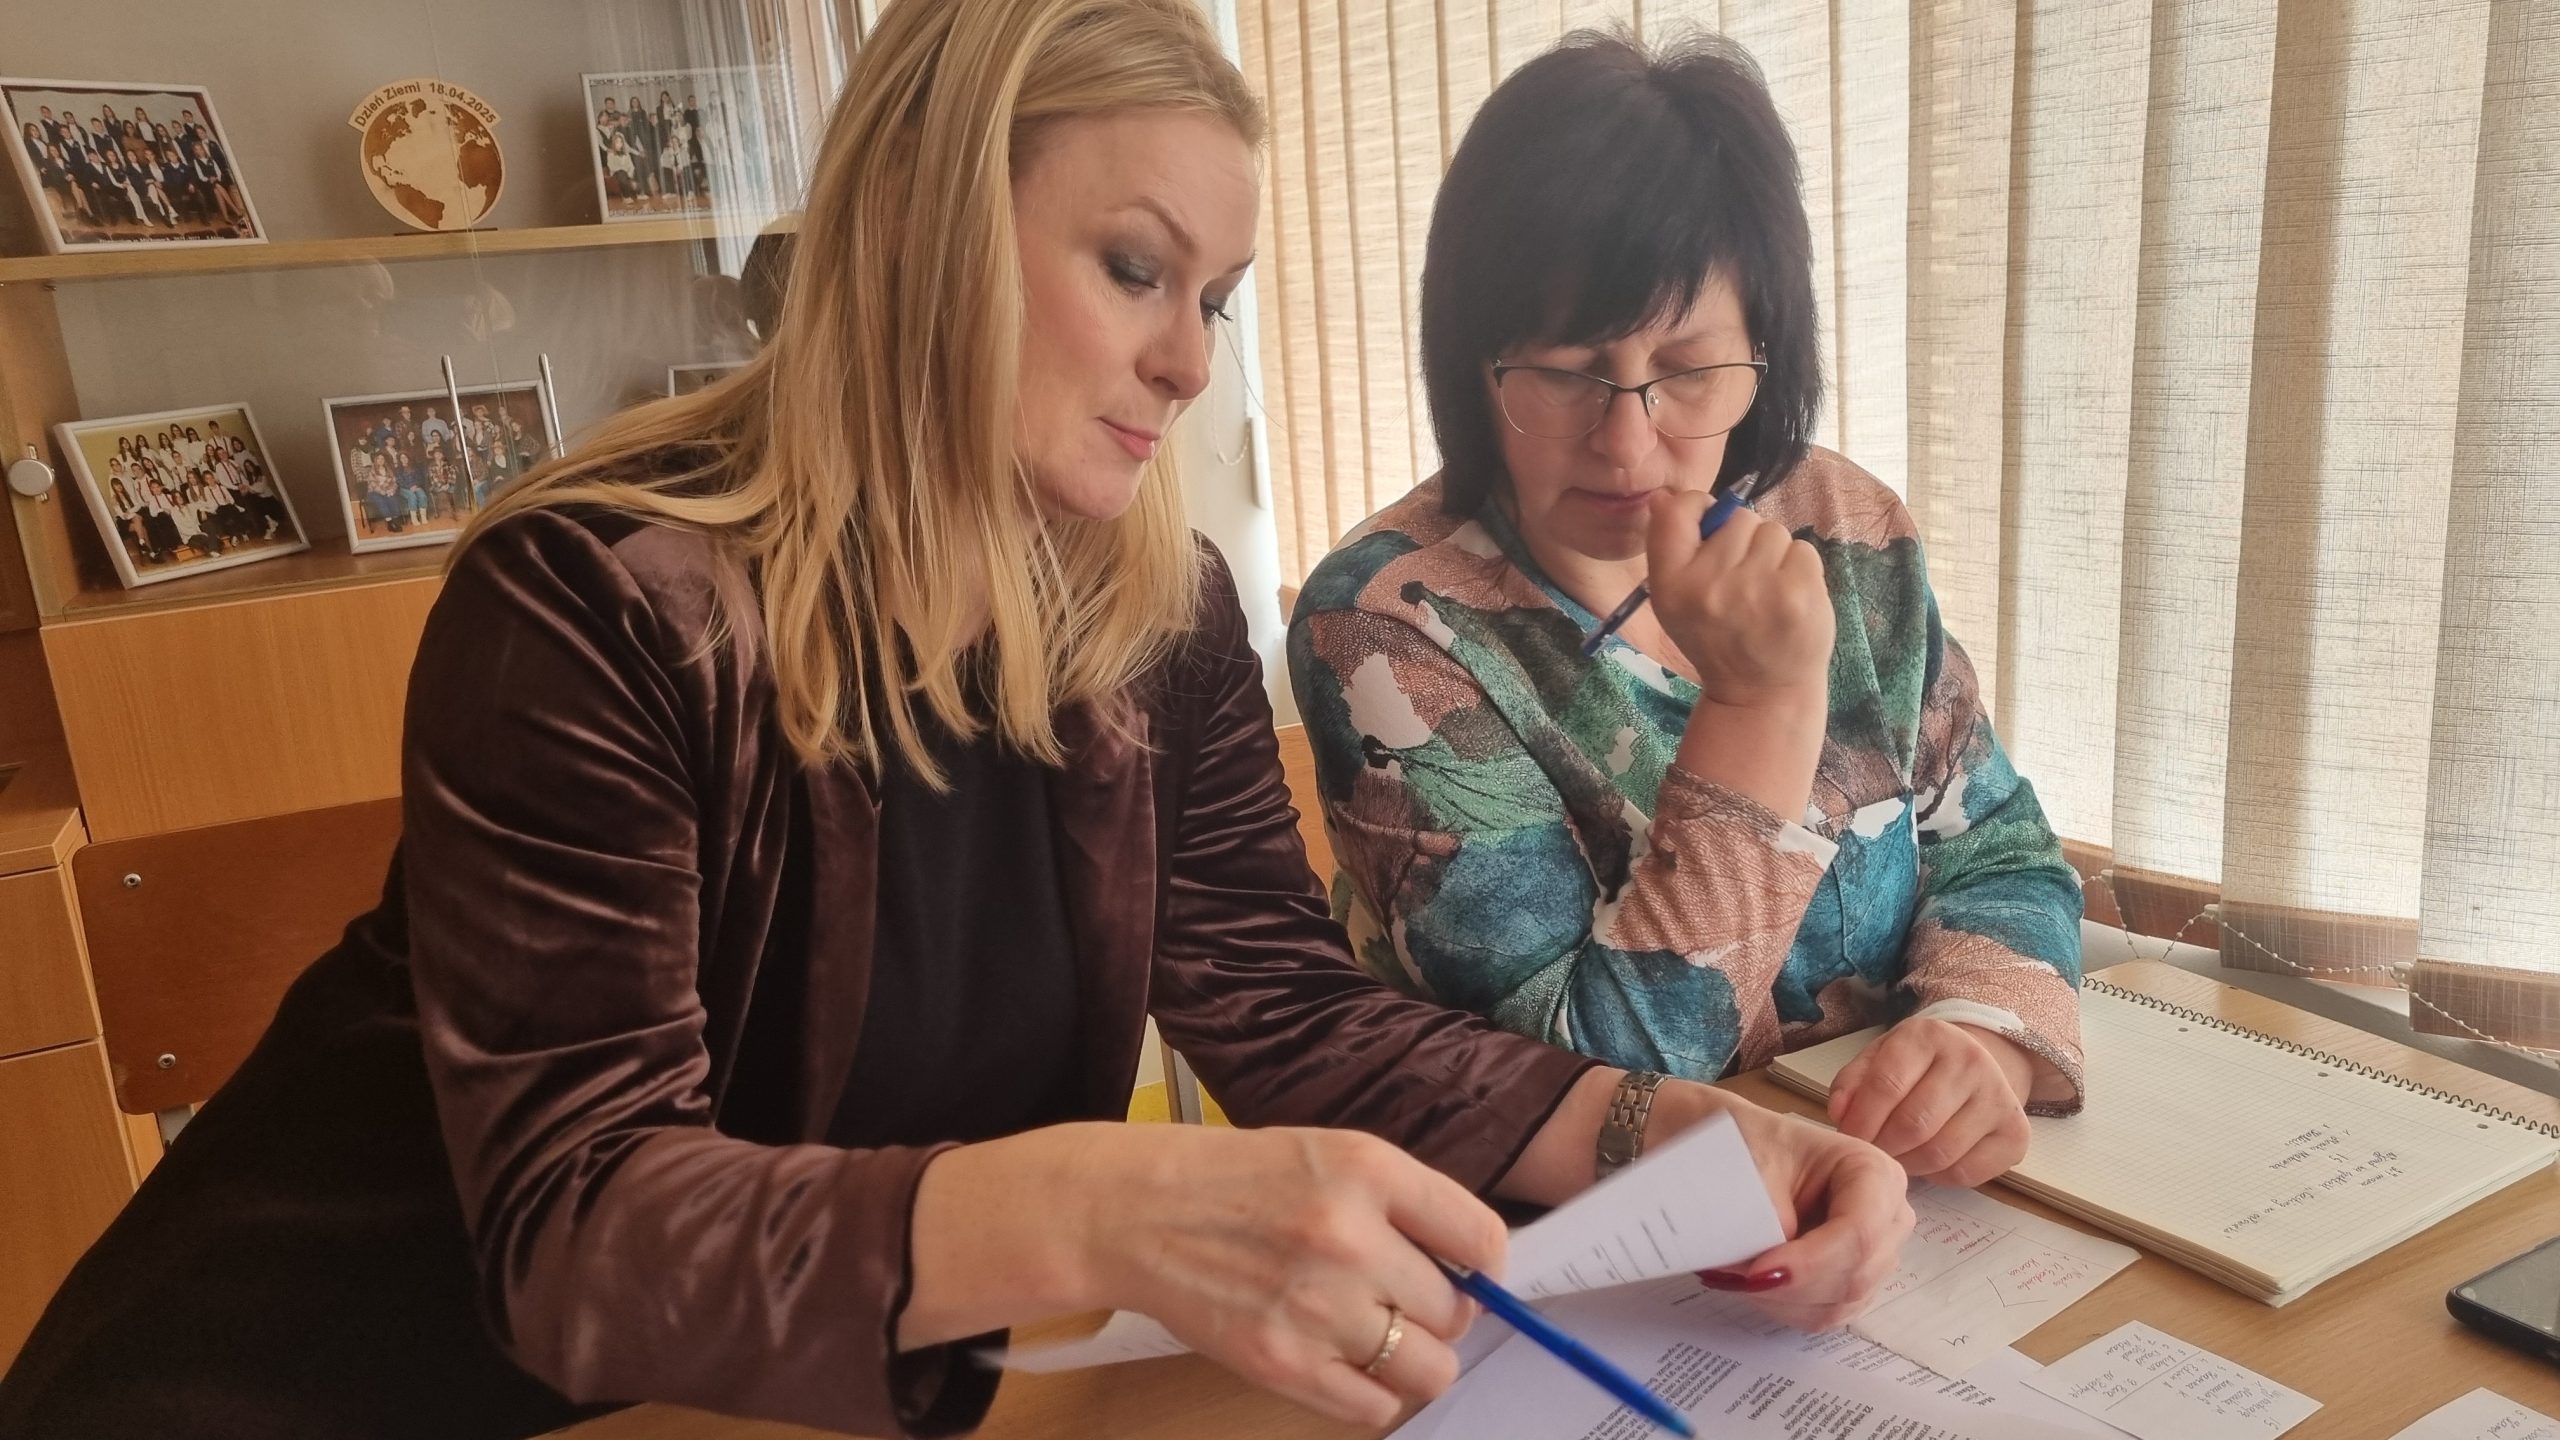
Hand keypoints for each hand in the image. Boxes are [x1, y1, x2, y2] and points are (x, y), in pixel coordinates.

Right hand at [1083, 1124, 1498, 1427]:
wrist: (1139, 1211)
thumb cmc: (1237, 1180)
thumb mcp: (1331, 1155)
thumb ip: (1404, 1203)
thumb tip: (1474, 1267)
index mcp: (1368, 1171)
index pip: (1480, 1238)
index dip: (1484, 1265)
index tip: (1468, 1272)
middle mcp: (1350, 1238)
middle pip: (1455, 1311)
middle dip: (1438, 1310)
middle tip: (1399, 1298)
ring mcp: (1317, 1306)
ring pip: (1428, 1368)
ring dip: (1412, 1358)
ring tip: (1377, 1334)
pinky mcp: (1283, 1363)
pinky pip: (1375, 1408)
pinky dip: (1373, 1393)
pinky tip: (1346, 1361)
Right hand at [1644, 488, 1833, 710]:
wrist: (1761, 692)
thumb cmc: (1718, 637)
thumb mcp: (1675, 601)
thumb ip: (1670, 549)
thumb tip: (1666, 495)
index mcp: (1670, 585)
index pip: (1676, 512)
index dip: (1698, 506)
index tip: (1710, 526)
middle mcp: (1708, 586)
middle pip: (1737, 518)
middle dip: (1745, 540)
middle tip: (1743, 581)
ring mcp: (1756, 590)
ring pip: (1772, 531)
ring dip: (1774, 555)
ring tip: (1767, 592)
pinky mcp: (1798, 594)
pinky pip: (1802, 549)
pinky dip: (1800, 569)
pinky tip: (1789, 599)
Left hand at [1649, 1082, 1913, 1331]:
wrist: (1742, 1153)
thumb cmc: (1754, 1145)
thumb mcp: (1754, 1160)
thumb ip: (1767, 1209)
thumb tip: (1776, 1261)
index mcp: (1875, 1171)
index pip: (1860, 1232)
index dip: (1811, 1261)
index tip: (1757, 1271)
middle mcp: (1888, 1217)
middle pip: (1855, 1274)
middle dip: (1792, 1284)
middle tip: (1734, 1274)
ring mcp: (1875, 1254)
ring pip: (1840, 1302)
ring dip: (1783, 1299)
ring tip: (1736, 1274)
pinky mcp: (1852, 1282)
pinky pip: (1825, 1314)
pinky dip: (1784, 1307)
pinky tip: (1754, 1284)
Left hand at [1828, 1018, 2035, 1187]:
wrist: (1974, 1066)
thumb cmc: (1916, 1066)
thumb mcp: (1878, 1058)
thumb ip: (1852, 1082)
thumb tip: (1839, 1113)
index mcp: (1930, 1036)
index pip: (1887, 1085)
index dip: (1860, 1121)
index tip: (1849, 1139)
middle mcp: (1972, 1061)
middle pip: (1915, 1123)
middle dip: (1884, 1147)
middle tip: (1873, 1153)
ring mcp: (2000, 1097)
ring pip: (1940, 1152)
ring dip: (1909, 1165)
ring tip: (1897, 1156)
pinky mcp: (2016, 1134)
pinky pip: (1967, 1173)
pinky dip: (1938, 1177)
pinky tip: (1928, 1162)